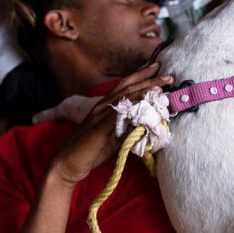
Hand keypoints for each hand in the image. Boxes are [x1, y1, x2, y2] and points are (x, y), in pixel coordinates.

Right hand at [47, 64, 172, 186]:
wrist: (67, 164)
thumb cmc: (88, 151)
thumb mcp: (111, 137)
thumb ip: (125, 128)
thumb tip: (143, 126)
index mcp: (102, 107)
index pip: (123, 86)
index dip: (140, 76)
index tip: (156, 69)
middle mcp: (101, 107)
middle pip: (127, 86)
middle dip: (148, 78)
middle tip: (167, 73)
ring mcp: (100, 115)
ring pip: (125, 96)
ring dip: (145, 88)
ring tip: (162, 84)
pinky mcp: (100, 127)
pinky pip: (119, 112)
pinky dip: (133, 105)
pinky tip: (146, 101)